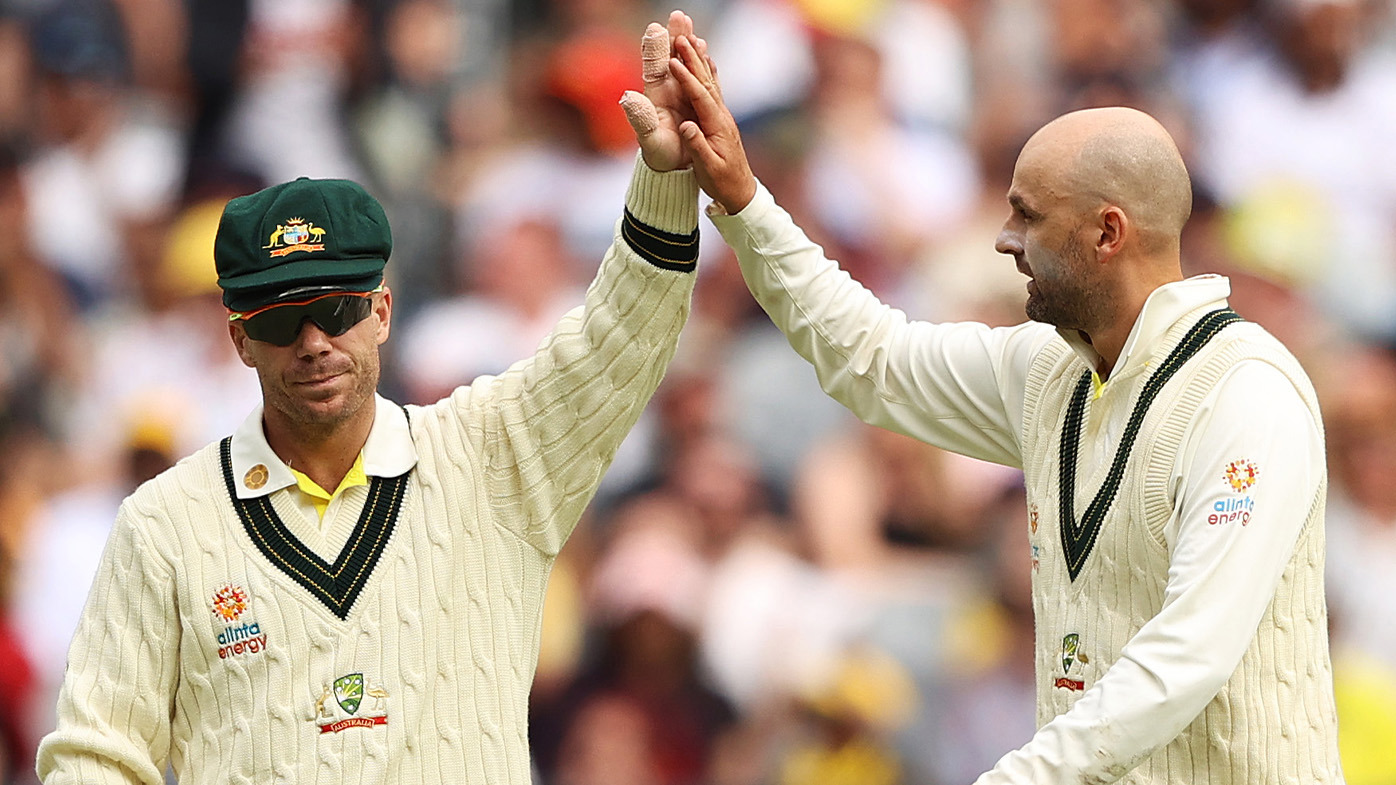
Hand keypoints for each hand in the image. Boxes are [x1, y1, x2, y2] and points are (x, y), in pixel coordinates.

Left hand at [620, 11, 710, 171]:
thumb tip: (628, 97)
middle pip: (671, 57)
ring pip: (687, 63)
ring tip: (694, 28)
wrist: (674, 167)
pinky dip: (704, 62)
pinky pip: (700, 77)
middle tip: (679, 15)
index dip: (656, 48)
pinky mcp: (694, 101)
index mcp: (656, 96)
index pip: (655, 66)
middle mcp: (668, 90)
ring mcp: (681, 94)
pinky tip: (707, 51)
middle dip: (674, 36)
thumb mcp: (649, 139)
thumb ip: (640, 118)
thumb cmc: (660, 155)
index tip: (657, 28)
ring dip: (690, 45)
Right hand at [669, 35, 756, 212]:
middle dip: (693, 58)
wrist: (741, 192)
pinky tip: (706, 61)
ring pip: (710, 82)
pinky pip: (712, 90)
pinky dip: (706, 73)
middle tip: (681, 36)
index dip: (686, 78)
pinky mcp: (720, 120)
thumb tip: (686, 125)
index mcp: (717, 126)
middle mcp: (722, 116)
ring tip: (691, 39)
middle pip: (706, 82)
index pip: (700, 96)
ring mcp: (722, 117)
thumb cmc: (722, 182)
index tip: (673, 61)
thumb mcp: (707, 168)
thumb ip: (697, 145)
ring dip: (699, 60)